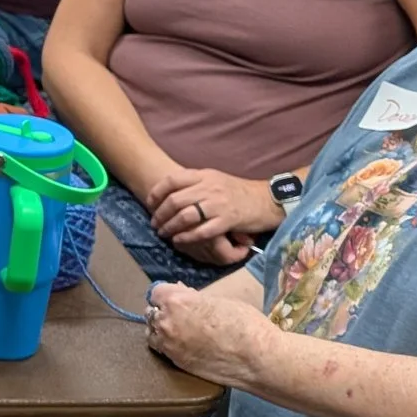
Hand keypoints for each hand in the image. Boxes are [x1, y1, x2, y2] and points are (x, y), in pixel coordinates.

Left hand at [144, 166, 279, 254]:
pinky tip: (179, 240)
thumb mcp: (216, 179)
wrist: (267, 200)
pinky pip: (202, 230)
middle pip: (175, 200)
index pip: (172, 180)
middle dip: (160, 214)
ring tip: (163, 233)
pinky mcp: (228, 220)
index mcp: (204, 175)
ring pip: (185, 216)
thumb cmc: (239, 192)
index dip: (157, 192)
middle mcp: (209, 187)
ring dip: (170, 227)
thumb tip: (172, 191)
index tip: (150, 203)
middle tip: (154, 224)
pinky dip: (187, 237)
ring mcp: (218, 204)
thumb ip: (196, 183)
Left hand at [144, 283, 267, 387]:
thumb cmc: (245, 324)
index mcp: (177, 302)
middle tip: (180, 314)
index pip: (156, 292)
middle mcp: (166, 323)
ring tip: (180, 331)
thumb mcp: (219, 301)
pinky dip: (168, 346)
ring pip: (153, 333)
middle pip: (152, 313)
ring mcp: (169, 346)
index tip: (177, 297)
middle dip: (163, 311)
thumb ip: (194, 298)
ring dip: (161, 330)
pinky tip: (183, 345)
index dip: (167, 294)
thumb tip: (183, 295)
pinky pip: (163, 350)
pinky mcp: (176, 363)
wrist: (258, 358)